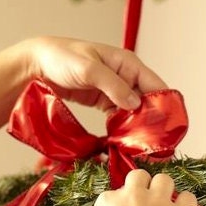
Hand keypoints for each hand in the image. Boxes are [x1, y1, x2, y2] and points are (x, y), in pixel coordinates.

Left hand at [0, 36, 166, 135]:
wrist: (36, 65)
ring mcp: (114, 90)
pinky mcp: (102, 101)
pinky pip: (118, 116)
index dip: (165, 104)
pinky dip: (121, 128)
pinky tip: (121, 141)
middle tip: (155, 144)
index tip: (169, 127)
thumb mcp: (89, 69)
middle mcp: (125, 76)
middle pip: (147, 100)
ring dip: (137, 127)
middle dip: (152, 120)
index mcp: (127, 63)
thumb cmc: (62, 58)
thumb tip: (136, 104)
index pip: (155, 84)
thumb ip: (113, 85)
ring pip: (134, 111)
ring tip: (140, 147)